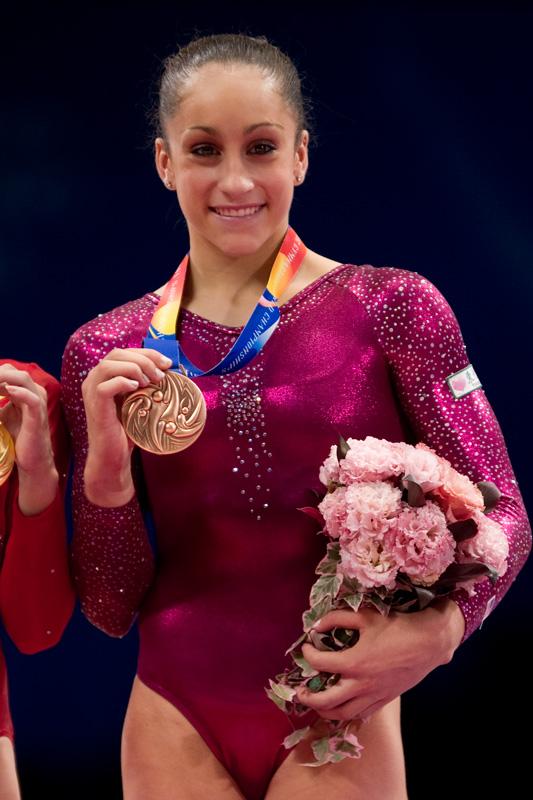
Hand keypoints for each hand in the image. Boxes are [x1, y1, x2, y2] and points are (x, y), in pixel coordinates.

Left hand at [0, 363, 57, 514]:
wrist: (33, 460)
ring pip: (23, 379)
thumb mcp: (3, 415)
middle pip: (14, 372)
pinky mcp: (38, 416)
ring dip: (3, 379)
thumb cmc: (18, 438)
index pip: (8, 372)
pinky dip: (19, 392)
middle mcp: (34, 392)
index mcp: (26, 391)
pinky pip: (32, 399)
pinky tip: (7, 391)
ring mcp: (38, 402)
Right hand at [81, 347, 171, 505]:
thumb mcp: (140, 401)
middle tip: (161, 374)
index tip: (167, 363)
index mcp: (105, 375)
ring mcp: (91, 391)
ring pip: (109, 365)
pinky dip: (123, 382)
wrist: (113, 456)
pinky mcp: (94, 405)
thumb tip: (169, 371)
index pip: (124, 352)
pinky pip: (105, 386)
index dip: (147, 353)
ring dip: (134, 369)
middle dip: (144, 359)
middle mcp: (94, 379)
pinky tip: (137, 390)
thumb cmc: (128, 429)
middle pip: (117, 353)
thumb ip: (147, 384)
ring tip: (149, 382)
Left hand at [296, 600, 464, 722]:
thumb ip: (337, 618)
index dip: (308, 655)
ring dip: (325, 710)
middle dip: (309, 697)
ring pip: (343, 714)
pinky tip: (343, 706)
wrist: (429, 642)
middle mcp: (362, 684)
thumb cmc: (397, 626)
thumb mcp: (365, 616)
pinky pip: (362, 714)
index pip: (320, 663)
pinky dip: (347, 713)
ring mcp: (374, 695)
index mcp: (354, 663)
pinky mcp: (385, 699)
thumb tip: (316, 625)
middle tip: (300, 691)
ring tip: (317, 702)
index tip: (307, 646)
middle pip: (327, 701)